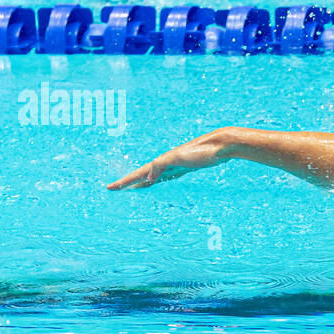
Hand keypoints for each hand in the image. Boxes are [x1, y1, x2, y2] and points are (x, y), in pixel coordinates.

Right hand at [106, 129, 232, 189]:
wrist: (223, 144)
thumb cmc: (203, 151)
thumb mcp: (180, 156)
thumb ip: (162, 164)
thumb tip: (149, 177)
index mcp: (163, 161)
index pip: (140, 173)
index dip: (125, 181)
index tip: (110, 188)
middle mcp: (168, 162)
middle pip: (145, 175)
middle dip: (130, 182)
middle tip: (115, 189)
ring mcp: (177, 165)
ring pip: (155, 176)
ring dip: (144, 182)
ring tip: (134, 189)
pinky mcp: (189, 167)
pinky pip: (168, 176)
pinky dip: (160, 180)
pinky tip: (160, 183)